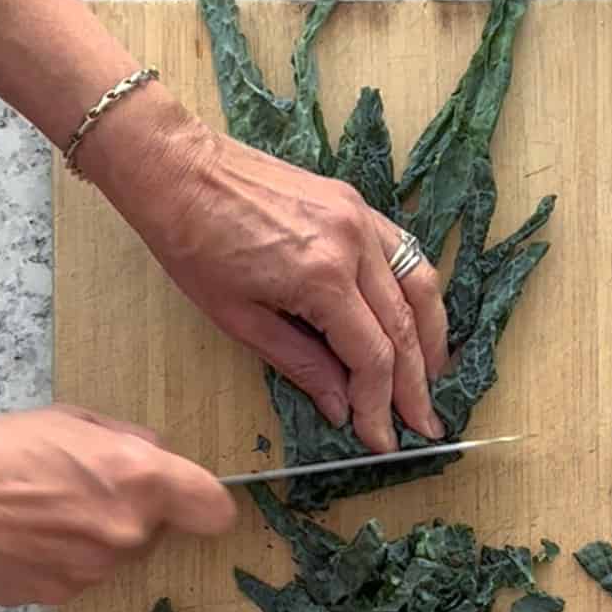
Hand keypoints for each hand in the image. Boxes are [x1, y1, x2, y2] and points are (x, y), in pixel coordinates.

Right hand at [0, 405, 234, 606]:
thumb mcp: (68, 420)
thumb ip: (125, 440)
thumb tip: (155, 455)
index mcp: (139, 480)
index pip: (215, 509)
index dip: (205, 502)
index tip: (189, 498)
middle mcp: (127, 534)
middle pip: (159, 532)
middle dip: (134, 512)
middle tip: (81, 488)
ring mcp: (94, 572)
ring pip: (116, 555)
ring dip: (95, 537)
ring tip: (41, 510)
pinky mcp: (60, 598)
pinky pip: (78, 575)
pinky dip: (61, 559)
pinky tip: (22, 536)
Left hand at [112, 117, 450, 453]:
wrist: (179, 170)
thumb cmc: (192, 244)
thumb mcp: (239, 318)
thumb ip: (300, 363)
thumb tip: (340, 406)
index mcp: (321, 277)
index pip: (372, 356)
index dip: (381, 405)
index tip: (381, 440)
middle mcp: (353, 244)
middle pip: (404, 327)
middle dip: (416, 384)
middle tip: (424, 425)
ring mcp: (360, 217)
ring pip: (419, 285)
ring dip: (432, 337)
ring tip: (432, 378)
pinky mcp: (355, 203)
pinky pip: (404, 251)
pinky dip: (417, 291)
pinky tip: (416, 319)